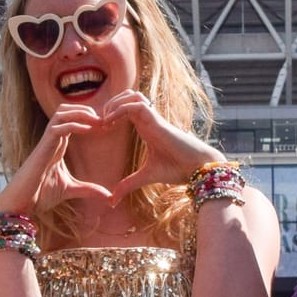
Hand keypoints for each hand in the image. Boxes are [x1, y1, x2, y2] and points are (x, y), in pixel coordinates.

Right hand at [0, 106, 111, 217]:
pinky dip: (73, 124)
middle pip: (65, 110)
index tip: (105, 125)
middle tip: (103, 118)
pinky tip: (88, 129)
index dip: (87, 118)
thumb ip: (88, 189)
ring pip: (60, 114)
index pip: (70, 120)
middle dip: (85, 109)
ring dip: (80, 112)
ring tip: (97, 120)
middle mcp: (51, 140)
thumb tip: (108, 195)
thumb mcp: (71, 190)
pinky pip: (57, 128)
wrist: (22, 203)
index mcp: (57, 145)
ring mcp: (46, 142)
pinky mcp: (42, 148)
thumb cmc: (40, 195)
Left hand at [104, 90, 225, 201]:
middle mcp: (149, 119)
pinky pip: (136, 106)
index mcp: (146, 127)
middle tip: (99, 122)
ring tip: (105, 120)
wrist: (197, 168)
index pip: (126, 108)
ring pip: (131, 95)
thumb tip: (111, 201)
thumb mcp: (145, 177)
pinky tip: (110, 122)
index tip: (100, 129)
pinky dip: (120, 109)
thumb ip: (128, 185)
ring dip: (115, 103)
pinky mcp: (158, 121)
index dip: (111, 112)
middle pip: (127, 95)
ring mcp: (154, 118)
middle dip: (110, 103)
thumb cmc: (176, 169)